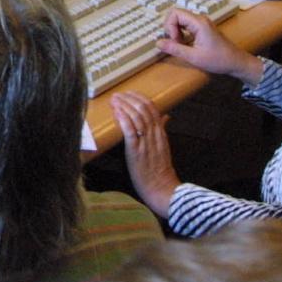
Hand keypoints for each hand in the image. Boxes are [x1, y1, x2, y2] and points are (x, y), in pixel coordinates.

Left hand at [109, 91, 179, 216]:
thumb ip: (162, 130)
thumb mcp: (164, 147)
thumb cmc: (160, 170)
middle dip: (130, 100)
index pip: (152, 110)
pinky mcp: (136, 152)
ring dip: (124, 106)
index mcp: (161, 134)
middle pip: (144, 111)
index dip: (140, 99)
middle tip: (118, 94)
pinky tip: (117, 112)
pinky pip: (130, 132)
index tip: (129, 93)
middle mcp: (155, 136)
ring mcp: (146, 143)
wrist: (161, 189)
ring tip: (115, 100)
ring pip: (137, 118)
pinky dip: (123, 120)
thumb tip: (166, 116)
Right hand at [157, 8, 262, 84]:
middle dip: (171, 28)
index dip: (169, 26)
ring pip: (180, 20)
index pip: (175, 13)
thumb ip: (174, 49)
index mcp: (199, 23)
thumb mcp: (194, 57)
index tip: (174, 40)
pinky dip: (181, 33)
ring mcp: (201, 22)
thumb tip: (158, 43)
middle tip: (176, 43)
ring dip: (176, 32)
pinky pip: (186, 25)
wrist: (235, 62)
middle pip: (176, 15)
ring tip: (181, 45)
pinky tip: (185, 44)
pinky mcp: (202, 27)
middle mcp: (200, 19)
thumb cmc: (218, 60)